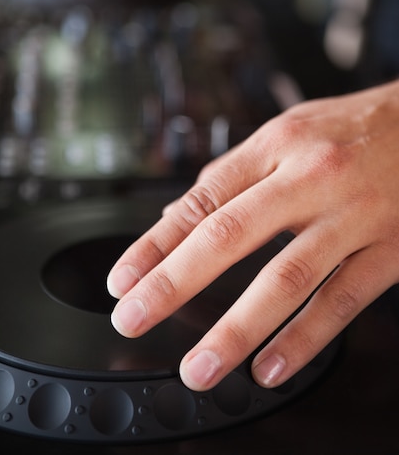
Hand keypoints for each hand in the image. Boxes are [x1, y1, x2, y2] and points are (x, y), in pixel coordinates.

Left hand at [108, 80, 398, 390]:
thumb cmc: (355, 129)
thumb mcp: (289, 131)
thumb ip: (234, 173)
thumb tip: (181, 216)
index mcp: (279, 145)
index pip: (203, 198)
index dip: (156, 242)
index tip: (124, 278)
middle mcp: (310, 178)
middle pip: (229, 234)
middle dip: (174, 283)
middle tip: (133, 318)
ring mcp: (352, 217)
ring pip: (285, 278)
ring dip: (236, 328)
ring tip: (199, 366)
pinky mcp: (388, 251)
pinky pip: (341, 300)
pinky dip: (303, 339)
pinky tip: (270, 367)